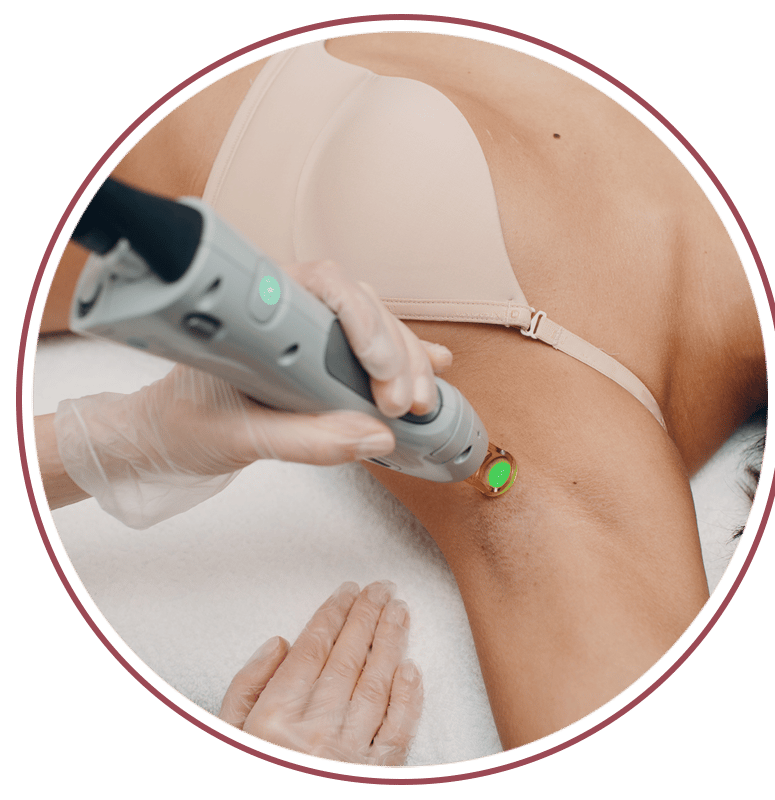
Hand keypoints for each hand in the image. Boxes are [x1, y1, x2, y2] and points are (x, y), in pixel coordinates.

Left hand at [53, 261, 451, 526]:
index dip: (362, 321)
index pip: (323, 284)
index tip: (379, 369)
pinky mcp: (321, 357)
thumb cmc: (185, 423)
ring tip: (421, 402)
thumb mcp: (239, 438)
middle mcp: (287, 310)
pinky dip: (406, 358)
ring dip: (408, 360)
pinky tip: (435, 367)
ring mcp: (308, 332)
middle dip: (395, 351)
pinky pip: (371, 348)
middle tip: (402, 403)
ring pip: (376, 325)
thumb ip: (304, 440)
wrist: (163, 434)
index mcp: (258, 309)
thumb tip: (375, 437)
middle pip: (361, 305)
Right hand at [218, 581, 422, 766]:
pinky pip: (397, 733)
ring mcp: (348, 757)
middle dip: (367, 617)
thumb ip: (245, 688)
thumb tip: (280, 643)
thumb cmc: (249, 776)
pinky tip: (412, 668)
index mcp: (274, 719)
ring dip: (391, 643)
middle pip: (348, 659)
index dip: (333, 615)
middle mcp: (314, 733)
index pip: (313, 651)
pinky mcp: (374, 778)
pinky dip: (408, 699)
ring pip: (376, 686)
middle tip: (383, 587)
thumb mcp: (225, 735)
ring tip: (400, 610)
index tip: (348, 591)